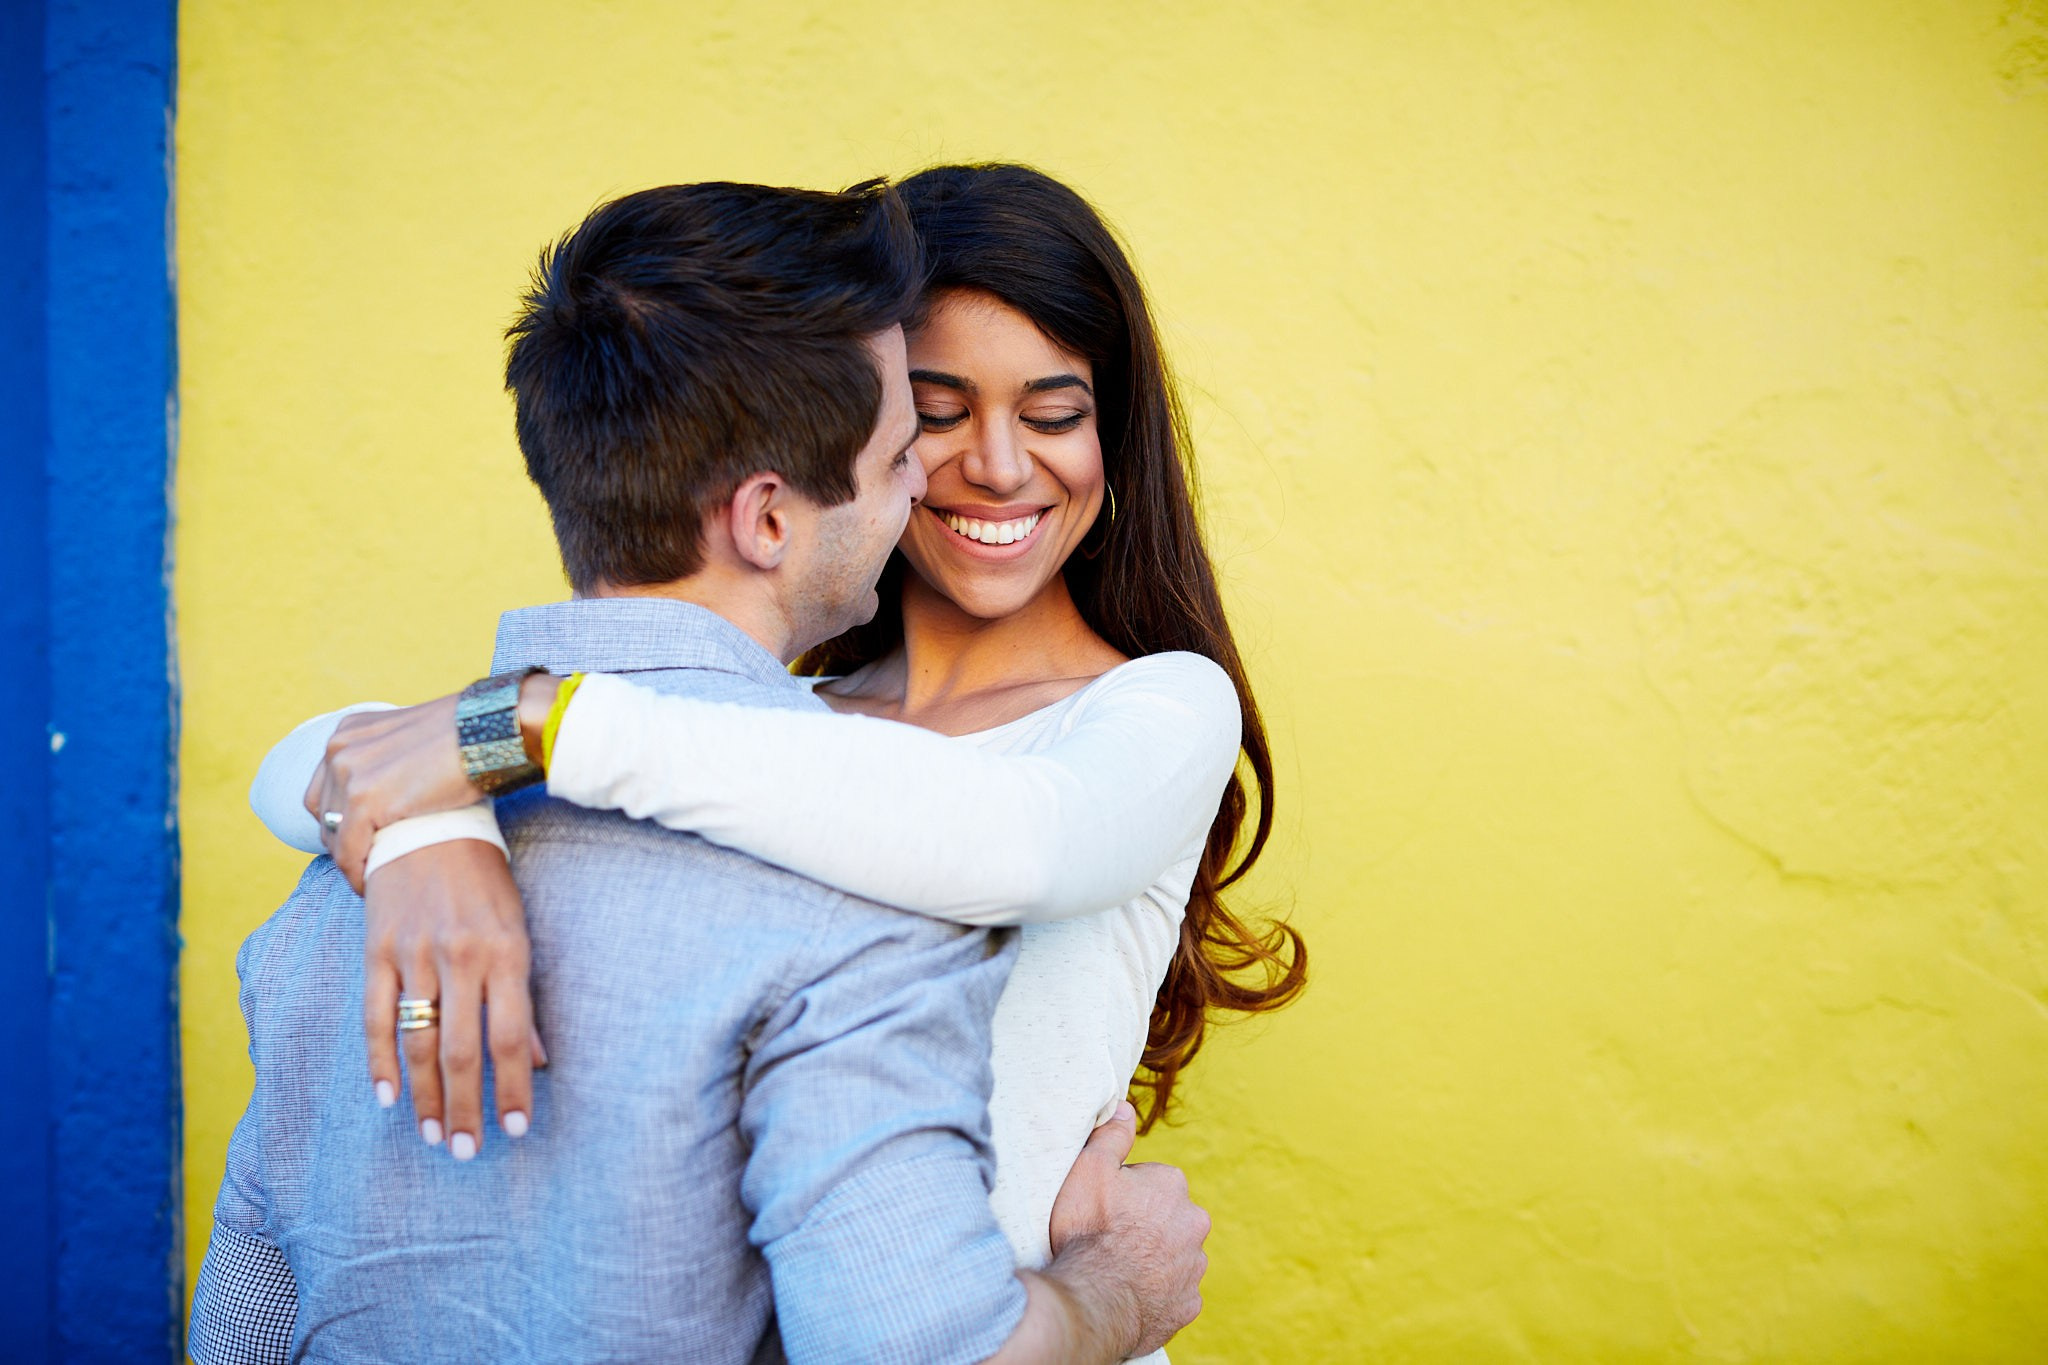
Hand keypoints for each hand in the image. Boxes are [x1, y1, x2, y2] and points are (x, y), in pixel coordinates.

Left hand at [305, 694, 475, 891]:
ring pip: (333, 836)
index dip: (340, 819)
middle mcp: (340, 748)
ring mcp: (349, 773)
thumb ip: (391, 759)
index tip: (362, 840)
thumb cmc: (466, 737)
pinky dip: (356, 873)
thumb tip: (394, 792)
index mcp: (348, 731)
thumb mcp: (412, 739)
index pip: (326, 788)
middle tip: (369, 860)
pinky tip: (371, 883)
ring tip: (371, 875)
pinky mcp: (364, 799)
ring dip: (350, 860)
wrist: (487, 730)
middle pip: (324, 813)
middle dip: (342, 841)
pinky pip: (348, 851)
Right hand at [364, 839, 545, 1155]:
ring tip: (436, 1136)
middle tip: (467, 1151)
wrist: (426, 823)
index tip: (514, 1129)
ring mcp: (414, 955)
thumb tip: (537, 1061)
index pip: (510, 1037)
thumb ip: (522, 998)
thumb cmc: (484, 882)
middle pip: (462, 1050)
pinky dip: (380, 1063)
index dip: (511, 1088)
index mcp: (506, 953)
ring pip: (417, 1043)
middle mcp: (460, 957)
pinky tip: (387, 1099)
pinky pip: (375, 1018)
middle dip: (466, 1108)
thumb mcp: (518, 930)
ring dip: (425, 1098)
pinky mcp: (377, 952)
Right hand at [1044, 1102, 1210, 1356]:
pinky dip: (1156, 1293)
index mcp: (1173, 1186)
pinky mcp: (1189, 1304)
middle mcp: (1194, 1223)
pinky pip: (1174, 1293)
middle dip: (1144, 1225)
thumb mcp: (1089, 1169)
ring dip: (1152, 1259)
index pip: (1149, 1183)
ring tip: (1117, 1269)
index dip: (1122, 1195)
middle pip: (1165, 1218)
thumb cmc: (1089, 1230)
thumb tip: (1125, 1108)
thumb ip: (1112, 1135)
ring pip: (1173, 1256)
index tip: (1103, 1209)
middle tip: (1109, 1238)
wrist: (1095, 1298)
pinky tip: (1131, 1294)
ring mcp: (1194, 1267)